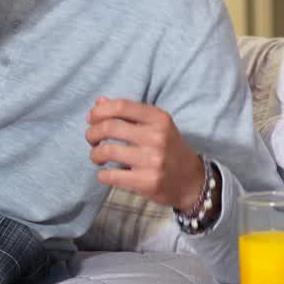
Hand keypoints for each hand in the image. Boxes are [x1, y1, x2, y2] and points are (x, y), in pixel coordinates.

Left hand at [86, 97, 205, 210]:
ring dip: (95, 154)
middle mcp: (157, 136)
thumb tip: (99, 102)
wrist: (192, 181)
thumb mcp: (156, 126)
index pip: (121, 106)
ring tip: (97, 157)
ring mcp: (153, 160)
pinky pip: (111, 175)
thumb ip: (129, 113)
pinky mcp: (147, 181)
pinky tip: (105, 174)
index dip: (99, 111)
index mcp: (159, 118)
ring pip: (107, 151)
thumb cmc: (169, 149)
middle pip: (109, 127)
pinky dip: (102, 175)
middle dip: (92, 133)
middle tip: (91, 140)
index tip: (91, 119)